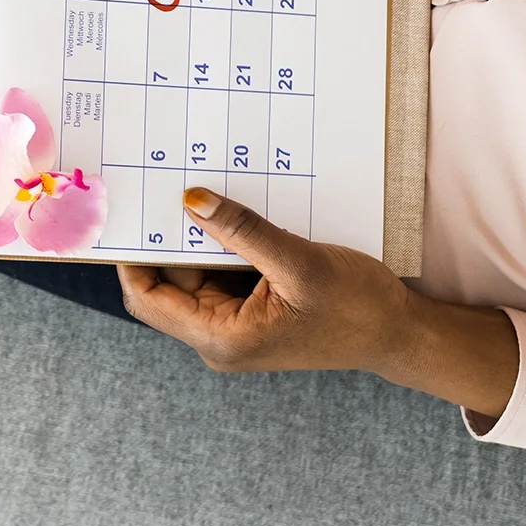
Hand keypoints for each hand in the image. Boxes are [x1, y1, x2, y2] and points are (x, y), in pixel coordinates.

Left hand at [118, 187, 519, 417]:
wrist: (399, 332)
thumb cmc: (357, 306)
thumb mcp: (300, 262)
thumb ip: (244, 231)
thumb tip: (191, 200)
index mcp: (221, 339)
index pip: (147, 297)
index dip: (129, 256)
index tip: (126, 211)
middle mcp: (218, 336)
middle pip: (164, 284)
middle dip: (161, 240)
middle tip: (153, 186)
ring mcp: (232, 324)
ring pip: (191, 275)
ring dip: (192, 239)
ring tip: (189, 190)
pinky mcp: (248, 310)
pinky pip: (217, 273)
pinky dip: (218, 245)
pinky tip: (222, 212)